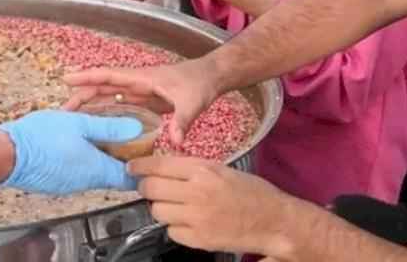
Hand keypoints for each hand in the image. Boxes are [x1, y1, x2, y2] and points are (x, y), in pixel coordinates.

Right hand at [0, 110, 141, 194]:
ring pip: (93, 171)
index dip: (140, 167)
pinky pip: (77, 171)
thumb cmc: (39, 138)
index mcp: (96, 170)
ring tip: (98, 134)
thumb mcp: (78, 123)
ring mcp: (69, 184)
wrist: (6, 155)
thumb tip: (134, 128)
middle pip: (112, 174)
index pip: (130, 179)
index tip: (145, 152)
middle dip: (120, 157)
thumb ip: (108, 127)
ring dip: (99, 156)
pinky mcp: (56, 181)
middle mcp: (85, 182)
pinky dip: (82, 158)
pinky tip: (75, 141)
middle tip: (124, 137)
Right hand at [63, 60, 220, 146]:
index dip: (87, 77)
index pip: (109, 76)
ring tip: (74, 120)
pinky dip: (107, 114)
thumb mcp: (192, 102)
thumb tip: (175, 142)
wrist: (211, 78)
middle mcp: (136, 84)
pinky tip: (99, 127)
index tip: (67, 79)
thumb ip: (182, 121)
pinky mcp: (144, 102)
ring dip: (92, 106)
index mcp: (141, 78)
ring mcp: (139, 93)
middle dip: (82, 95)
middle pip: (103, 88)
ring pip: (109, 98)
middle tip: (64, 110)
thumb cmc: (199, 83)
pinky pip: (120, 107)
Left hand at [130, 156, 296, 255]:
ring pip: (157, 211)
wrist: (274, 221)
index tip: (131, 169)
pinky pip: (171, 231)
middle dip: (146, 188)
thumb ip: (192, 168)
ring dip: (161, 208)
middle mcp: (196, 192)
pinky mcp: (199, 240)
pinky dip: (175, 227)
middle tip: (149, 189)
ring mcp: (196, 218)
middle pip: (151, 189)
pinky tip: (189, 222)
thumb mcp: (222, 169)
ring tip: (175, 207)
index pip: (158, 165)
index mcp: (203, 170)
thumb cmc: (252, 192)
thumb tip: (161, 167)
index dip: (140, 167)